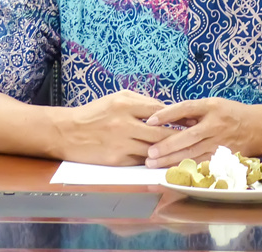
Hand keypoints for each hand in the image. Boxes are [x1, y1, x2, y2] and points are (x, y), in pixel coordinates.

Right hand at [56, 90, 179, 165]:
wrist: (67, 132)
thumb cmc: (94, 113)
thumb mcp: (116, 98)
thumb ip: (141, 102)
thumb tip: (165, 111)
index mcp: (125, 104)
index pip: (160, 111)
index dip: (177, 117)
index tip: (191, 121)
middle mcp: (124, 123)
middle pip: (161, 134)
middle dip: (179, 137)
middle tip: (194, 139)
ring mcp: (120, 143)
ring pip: (153, 150)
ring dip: (168, 152)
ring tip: (184, 152)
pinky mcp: (116, 160)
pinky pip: (141, 162)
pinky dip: (152, 161)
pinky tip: (163, 161)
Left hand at [143, 98, 261, 167]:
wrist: (259, 128)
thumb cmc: (231, 114)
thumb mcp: (213, 105)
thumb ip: (192, 112)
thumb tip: (166, 117)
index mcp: (211, 107)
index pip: (185, 108)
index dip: (167, 114)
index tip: (149, 120)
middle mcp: (215, 124)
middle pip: (188, 136)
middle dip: (167, 145)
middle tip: (148, 152)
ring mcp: (220, 142)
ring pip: (192, 153)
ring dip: (171, 159)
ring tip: (153, 163)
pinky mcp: (222, 156)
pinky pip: (201, 162)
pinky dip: (185, 166)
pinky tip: (171, 170)